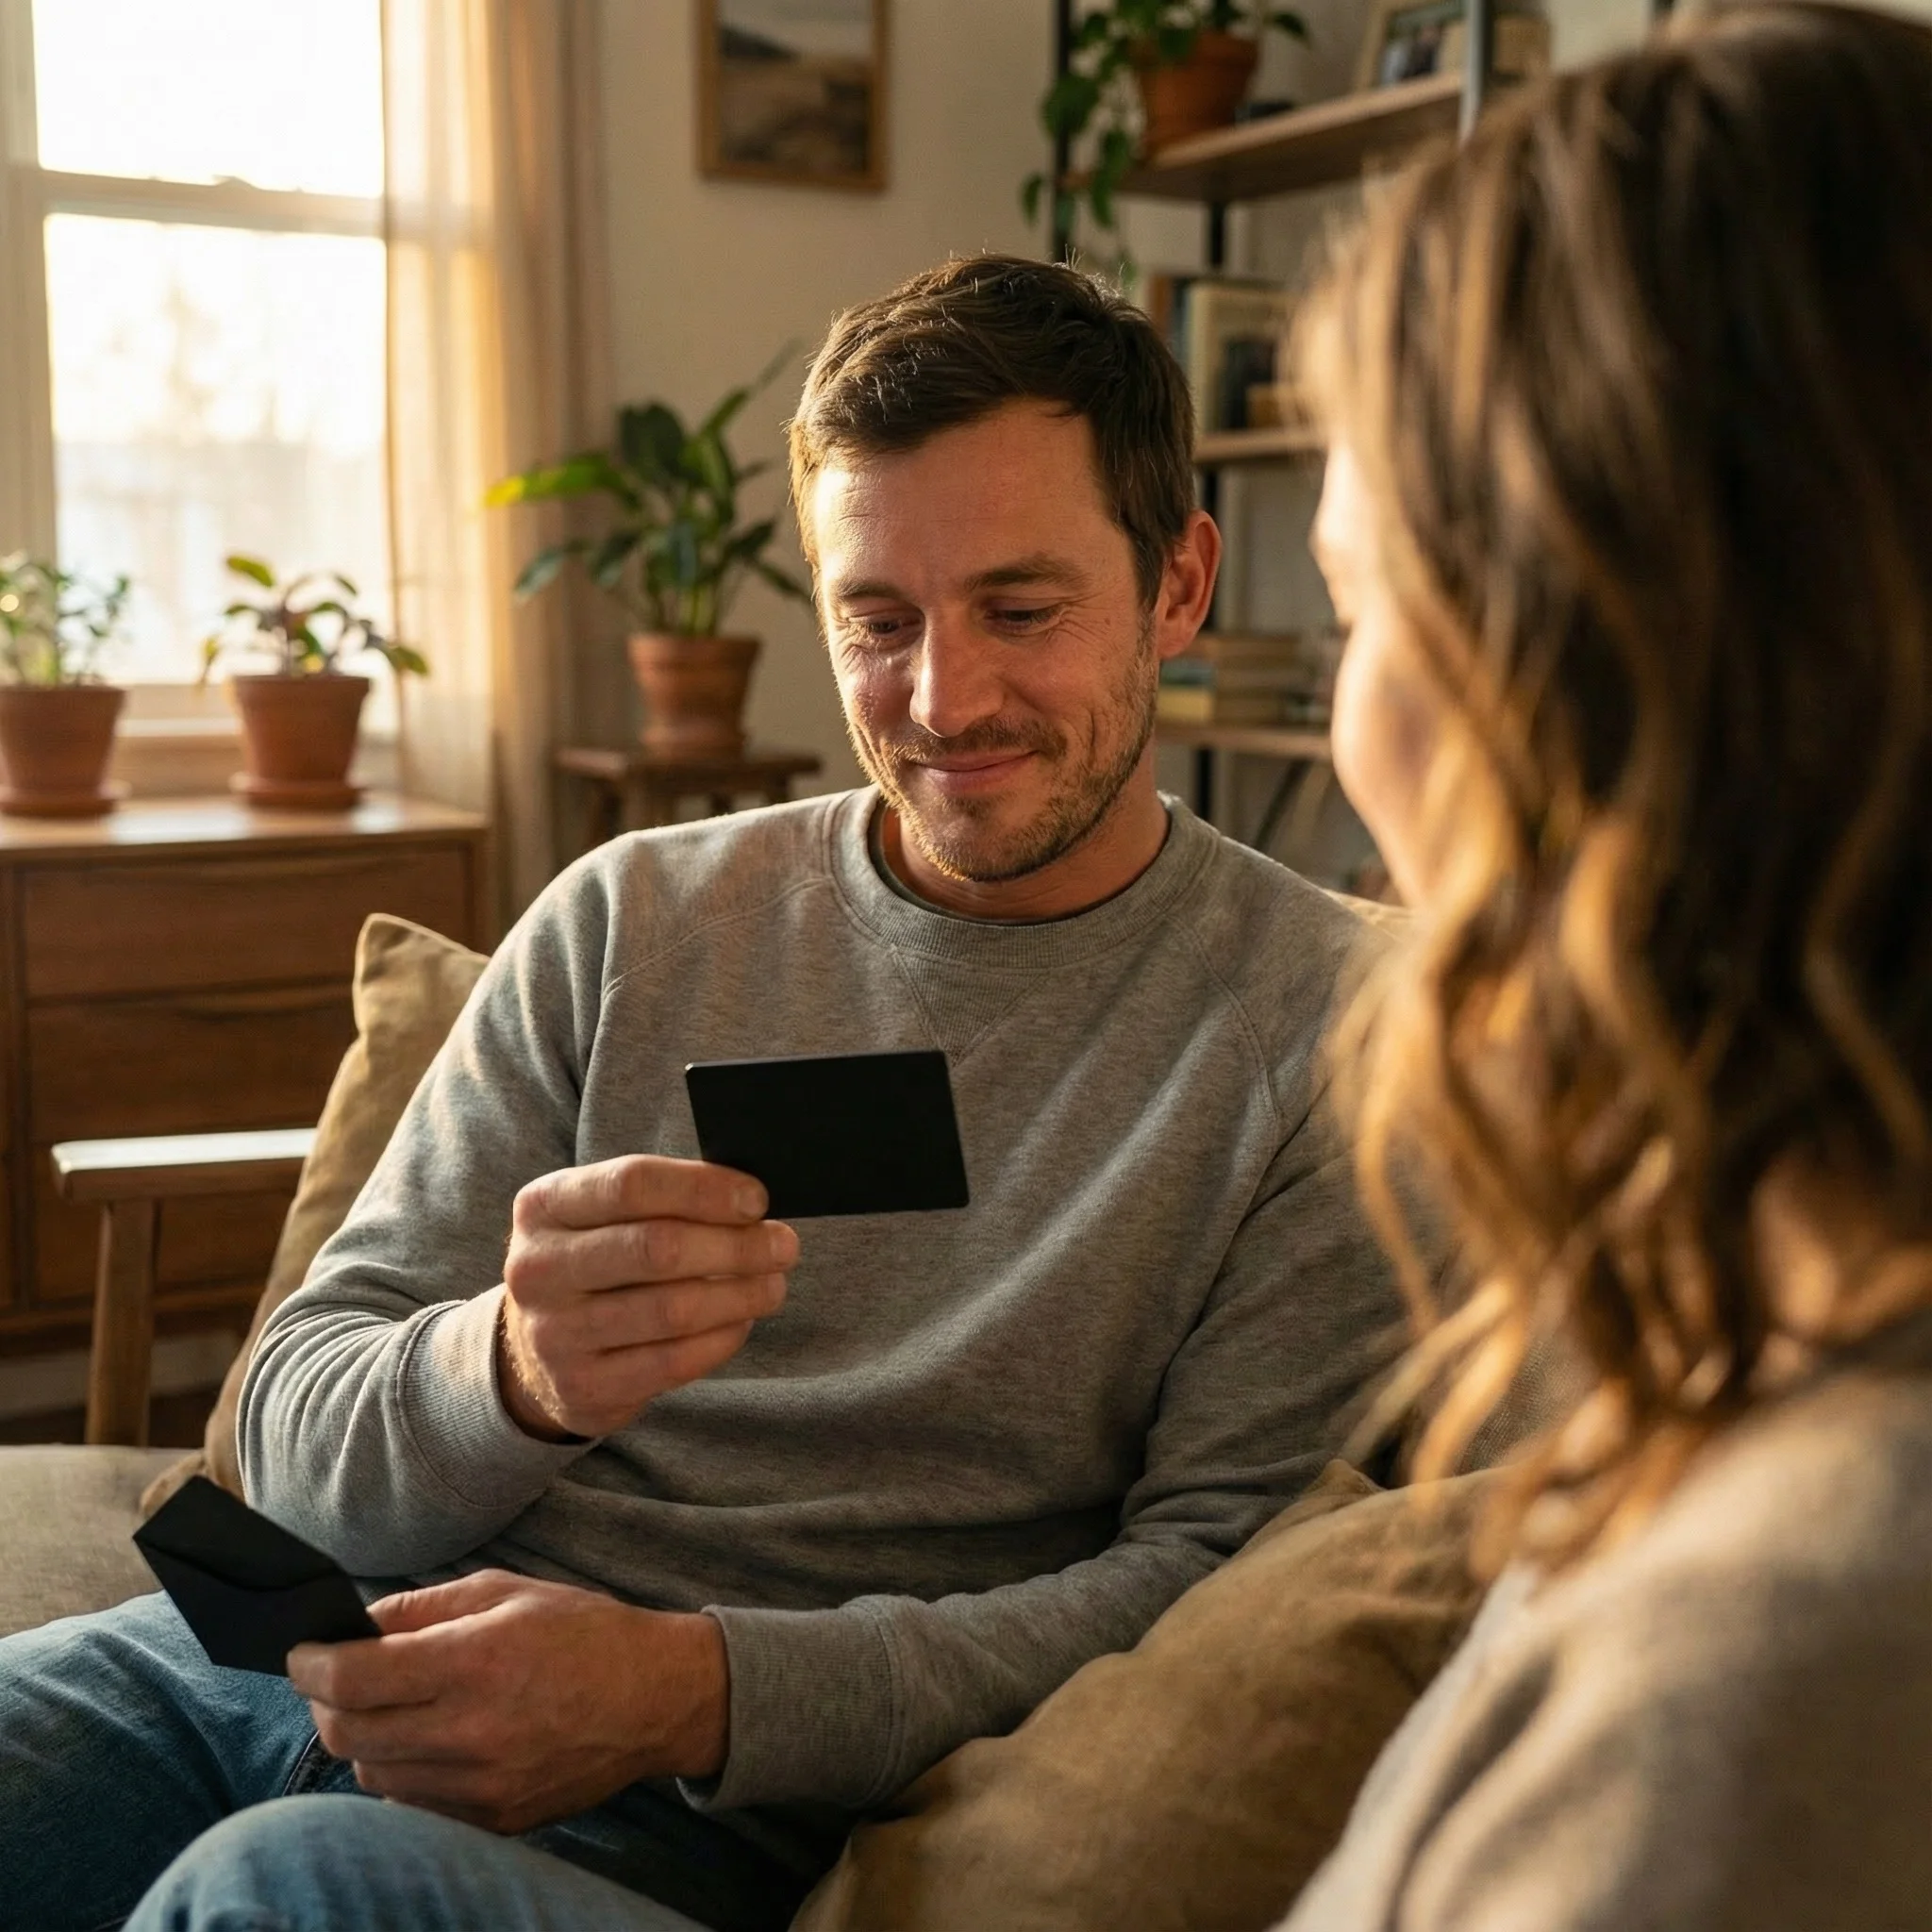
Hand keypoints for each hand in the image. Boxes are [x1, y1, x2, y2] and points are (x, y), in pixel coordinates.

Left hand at [289, 1569, 728, 1833]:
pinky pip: (412, 1805)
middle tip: (331, 1679)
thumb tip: (355, 1625)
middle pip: (348, 1735)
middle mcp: (472, 1731)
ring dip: (361, 1741)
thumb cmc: (582, 1632)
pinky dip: (401, 1773)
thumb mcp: (507, 1590)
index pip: (356, 1678)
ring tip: (386, 1708)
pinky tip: (424, 1741)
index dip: (311, 1664)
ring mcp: (481, 1786)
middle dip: (324, 1703)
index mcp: (477, 1661)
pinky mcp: (492, 1820)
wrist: (655, 1698)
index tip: (299, 1652)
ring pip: (371, 1776)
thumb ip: (423, 1606)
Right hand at [499, 1153, 797, 1439]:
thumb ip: (663, 1198)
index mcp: (544, 1206)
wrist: (537, 1347)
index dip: (704, 1190)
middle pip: (658, 1247)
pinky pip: (674, 1361)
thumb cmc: (596, 1261)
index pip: (632, 1184)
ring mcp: (554, 1334)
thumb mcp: (602, 1215)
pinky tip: (741, 1321)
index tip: (756, 1200)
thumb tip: (750, 1203)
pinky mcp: (582, 1386)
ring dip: (740, 1295)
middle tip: (783, 1245)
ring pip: (673, 1309)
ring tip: (772, 1284)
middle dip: (736, 1245)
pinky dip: (722, 1338)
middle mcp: (538, 1269)